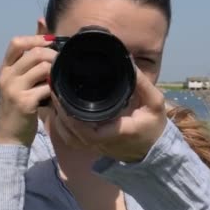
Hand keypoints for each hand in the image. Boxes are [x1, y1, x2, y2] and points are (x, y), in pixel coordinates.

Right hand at [0, 35, 56, 146]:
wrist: (9, 136)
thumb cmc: (18, 106)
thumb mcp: (18, 81)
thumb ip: (29, 59)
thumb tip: (42, 25)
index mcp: (4, 69)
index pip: (16, 43)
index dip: (36, 38)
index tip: (51, 42)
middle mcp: (7, 76)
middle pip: (34, 54)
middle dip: (53, 55)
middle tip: (62, 63)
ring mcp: (14, 89)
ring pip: (42, 68)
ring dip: (55, 72)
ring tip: (58, 79)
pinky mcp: (24, 102)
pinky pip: (47, 88)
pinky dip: (55, 89)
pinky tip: (56, 94)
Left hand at [52, 67, 166, 161]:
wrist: (155, 148)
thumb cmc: (155, 125)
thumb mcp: (155, 102)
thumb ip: (142, 83)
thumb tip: (127, 61)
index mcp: (117, 132)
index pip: (88, 131)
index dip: (71, 118)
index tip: (63, 98)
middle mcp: (103, 143)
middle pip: (72, 134)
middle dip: (60, 114)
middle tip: (54, 90)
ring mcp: (97, 146)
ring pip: (70, 139)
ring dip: (59, 121)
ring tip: (56, 98)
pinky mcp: (94, 146)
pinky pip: (72, 141)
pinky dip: (63, 128)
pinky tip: (60, 111)